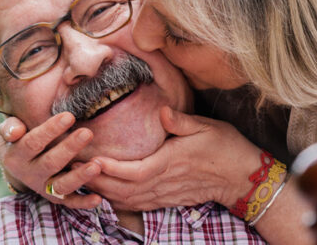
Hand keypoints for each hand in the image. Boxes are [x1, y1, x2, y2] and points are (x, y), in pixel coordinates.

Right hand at [0, 113, 102, 208]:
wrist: (15, 165)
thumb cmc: (16, 140)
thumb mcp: (4, 132)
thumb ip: (8, 128)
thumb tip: (16, 132)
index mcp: (15, 157)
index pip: (33, 143)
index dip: (50, 130)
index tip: (69, 116)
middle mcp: (29, 175)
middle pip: (51, 163)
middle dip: (70, 148)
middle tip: (87, 133)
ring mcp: (43, 188)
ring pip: (62, 186)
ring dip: (80, 177)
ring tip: (96, 165)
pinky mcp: (56, 197)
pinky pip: (70, 202)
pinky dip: (83, 203)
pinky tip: (98, 198)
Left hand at [87, 107, 263, 210]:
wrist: (242, 178)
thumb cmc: (226, 147)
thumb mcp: (207, 126)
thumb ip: (181, 122)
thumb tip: (164, 112)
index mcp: (170, 162)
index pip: (133, 171)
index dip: (110, 168)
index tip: (91, 159)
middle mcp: (163, 182)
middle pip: (122, 189)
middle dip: (96, 181)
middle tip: (73, 168)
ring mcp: (164, 194)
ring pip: (126, 199)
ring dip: (102, 192)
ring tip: (80, 179)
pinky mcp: (167, 200)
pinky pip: (137, 204)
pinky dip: (117, 201)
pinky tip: (104, 193)